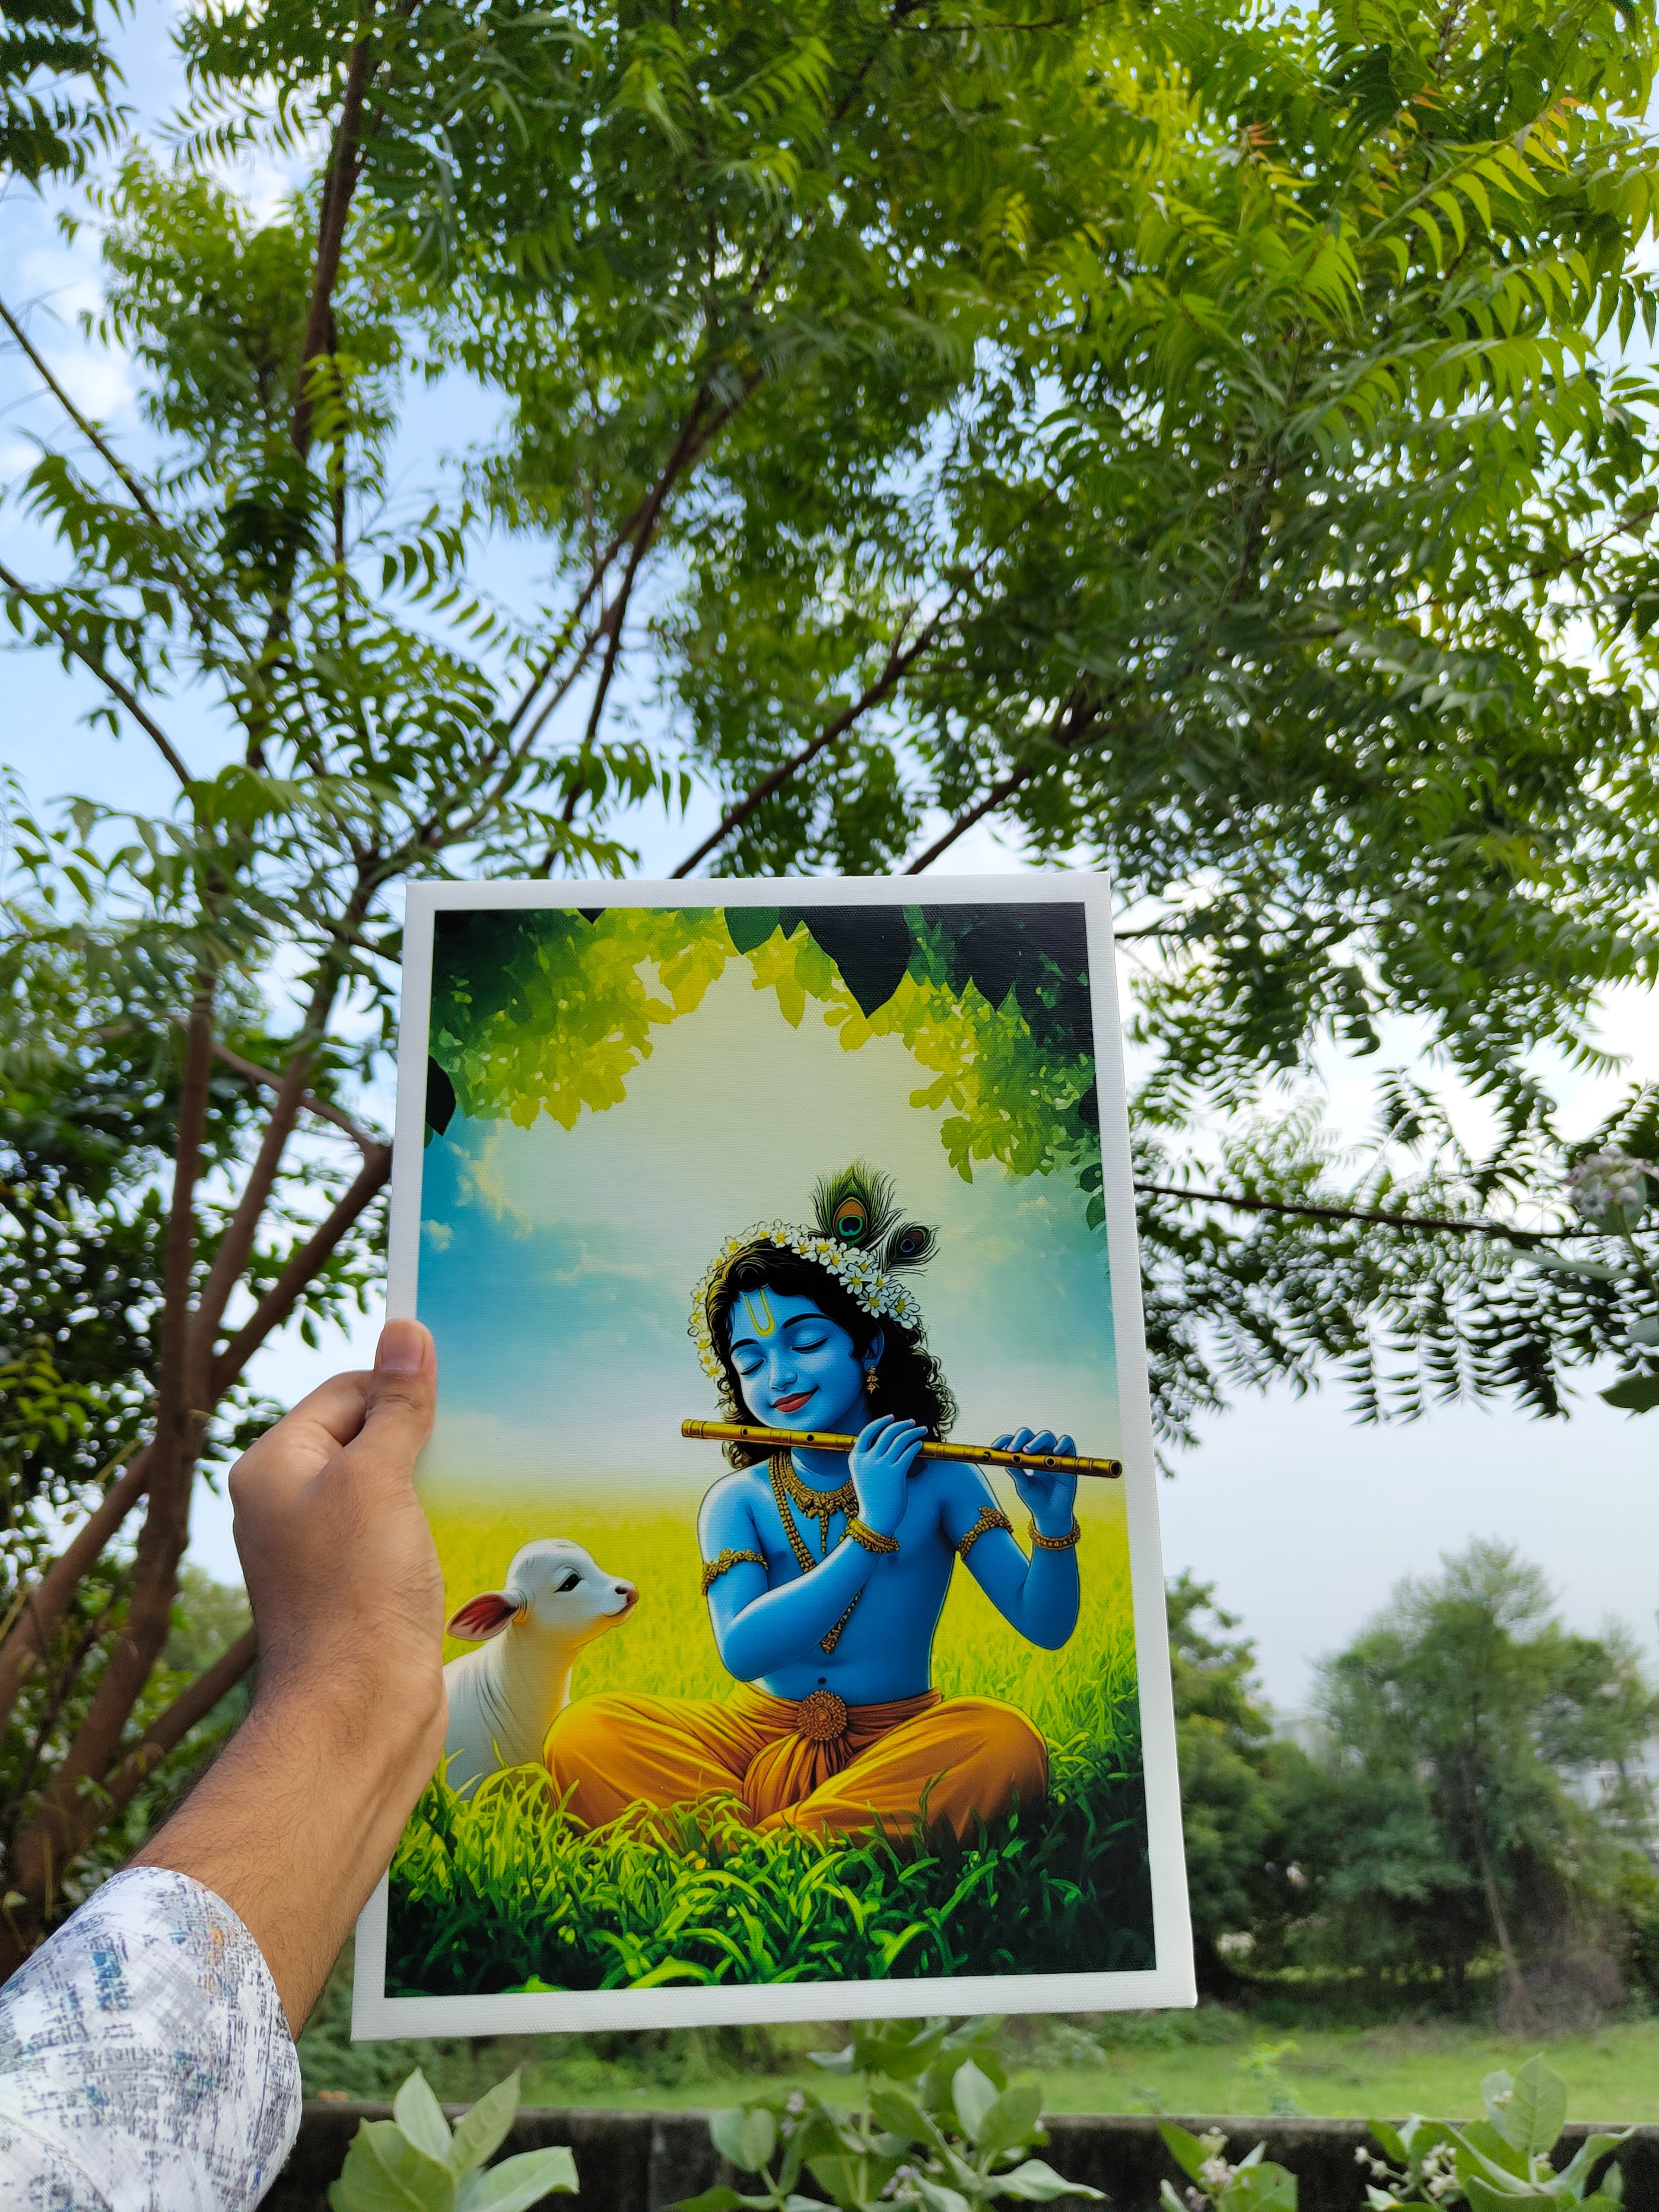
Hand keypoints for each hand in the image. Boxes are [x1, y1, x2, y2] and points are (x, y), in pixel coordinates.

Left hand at [230, 1320, 446, 1748]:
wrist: (357, 1713)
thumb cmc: (358, 1593)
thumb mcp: (380, 1479)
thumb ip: (397, 1406)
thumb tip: (405, 1331)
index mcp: (274, 1465)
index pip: (346, 1390)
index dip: (401, 1390)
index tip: (456, 1399)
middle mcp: (286, 1502)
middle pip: (365, 1435)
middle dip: (418, 1437)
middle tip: (469, 1445)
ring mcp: (317, 1548)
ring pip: (384, 1485)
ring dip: (427, 1483)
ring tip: (466, 1492)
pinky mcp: (351, 1586)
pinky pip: (392, 1531)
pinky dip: (426, 1524)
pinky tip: (457, 1533)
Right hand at [848, 1415, 925, 1539]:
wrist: (876, 1520)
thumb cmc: (872, 1498)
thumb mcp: (864, 1475)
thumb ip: (870, 1459)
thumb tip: (887, 1442)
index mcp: (855, 1459)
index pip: (867, 1432)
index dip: (880, 1422)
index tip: (892, 1417)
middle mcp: (867, 1459)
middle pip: (886, 1432)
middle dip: (901, 1424)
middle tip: (912, 1423)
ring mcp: (880, 1466)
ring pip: (899, 1439)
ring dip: (913, 1431)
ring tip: (921, 1430)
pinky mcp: (895, 1473)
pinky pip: (908, 1452)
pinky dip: (915, 1444)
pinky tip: (920, 1444)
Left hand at [996, 1427, 1077, 1538]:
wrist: (1052, 1514)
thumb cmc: (1035, 1499)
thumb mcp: (1023, 1486)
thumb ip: (1016, 1472)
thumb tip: (1005, 1457)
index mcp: (1025, 1456)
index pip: (1014, 1441)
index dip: (1005, 1440)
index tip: (995, 1447)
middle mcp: (1039, 1451)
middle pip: (1029, 1434)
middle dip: (1019, 1438)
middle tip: (1012, 1449)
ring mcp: (1053, 1453)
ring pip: (1046, 1436)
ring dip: (1036, 1440)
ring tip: (1028, 1451)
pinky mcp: (1068, 1458)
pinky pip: (1068, 1443)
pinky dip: (1062, 1443)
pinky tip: (1055, 1452)